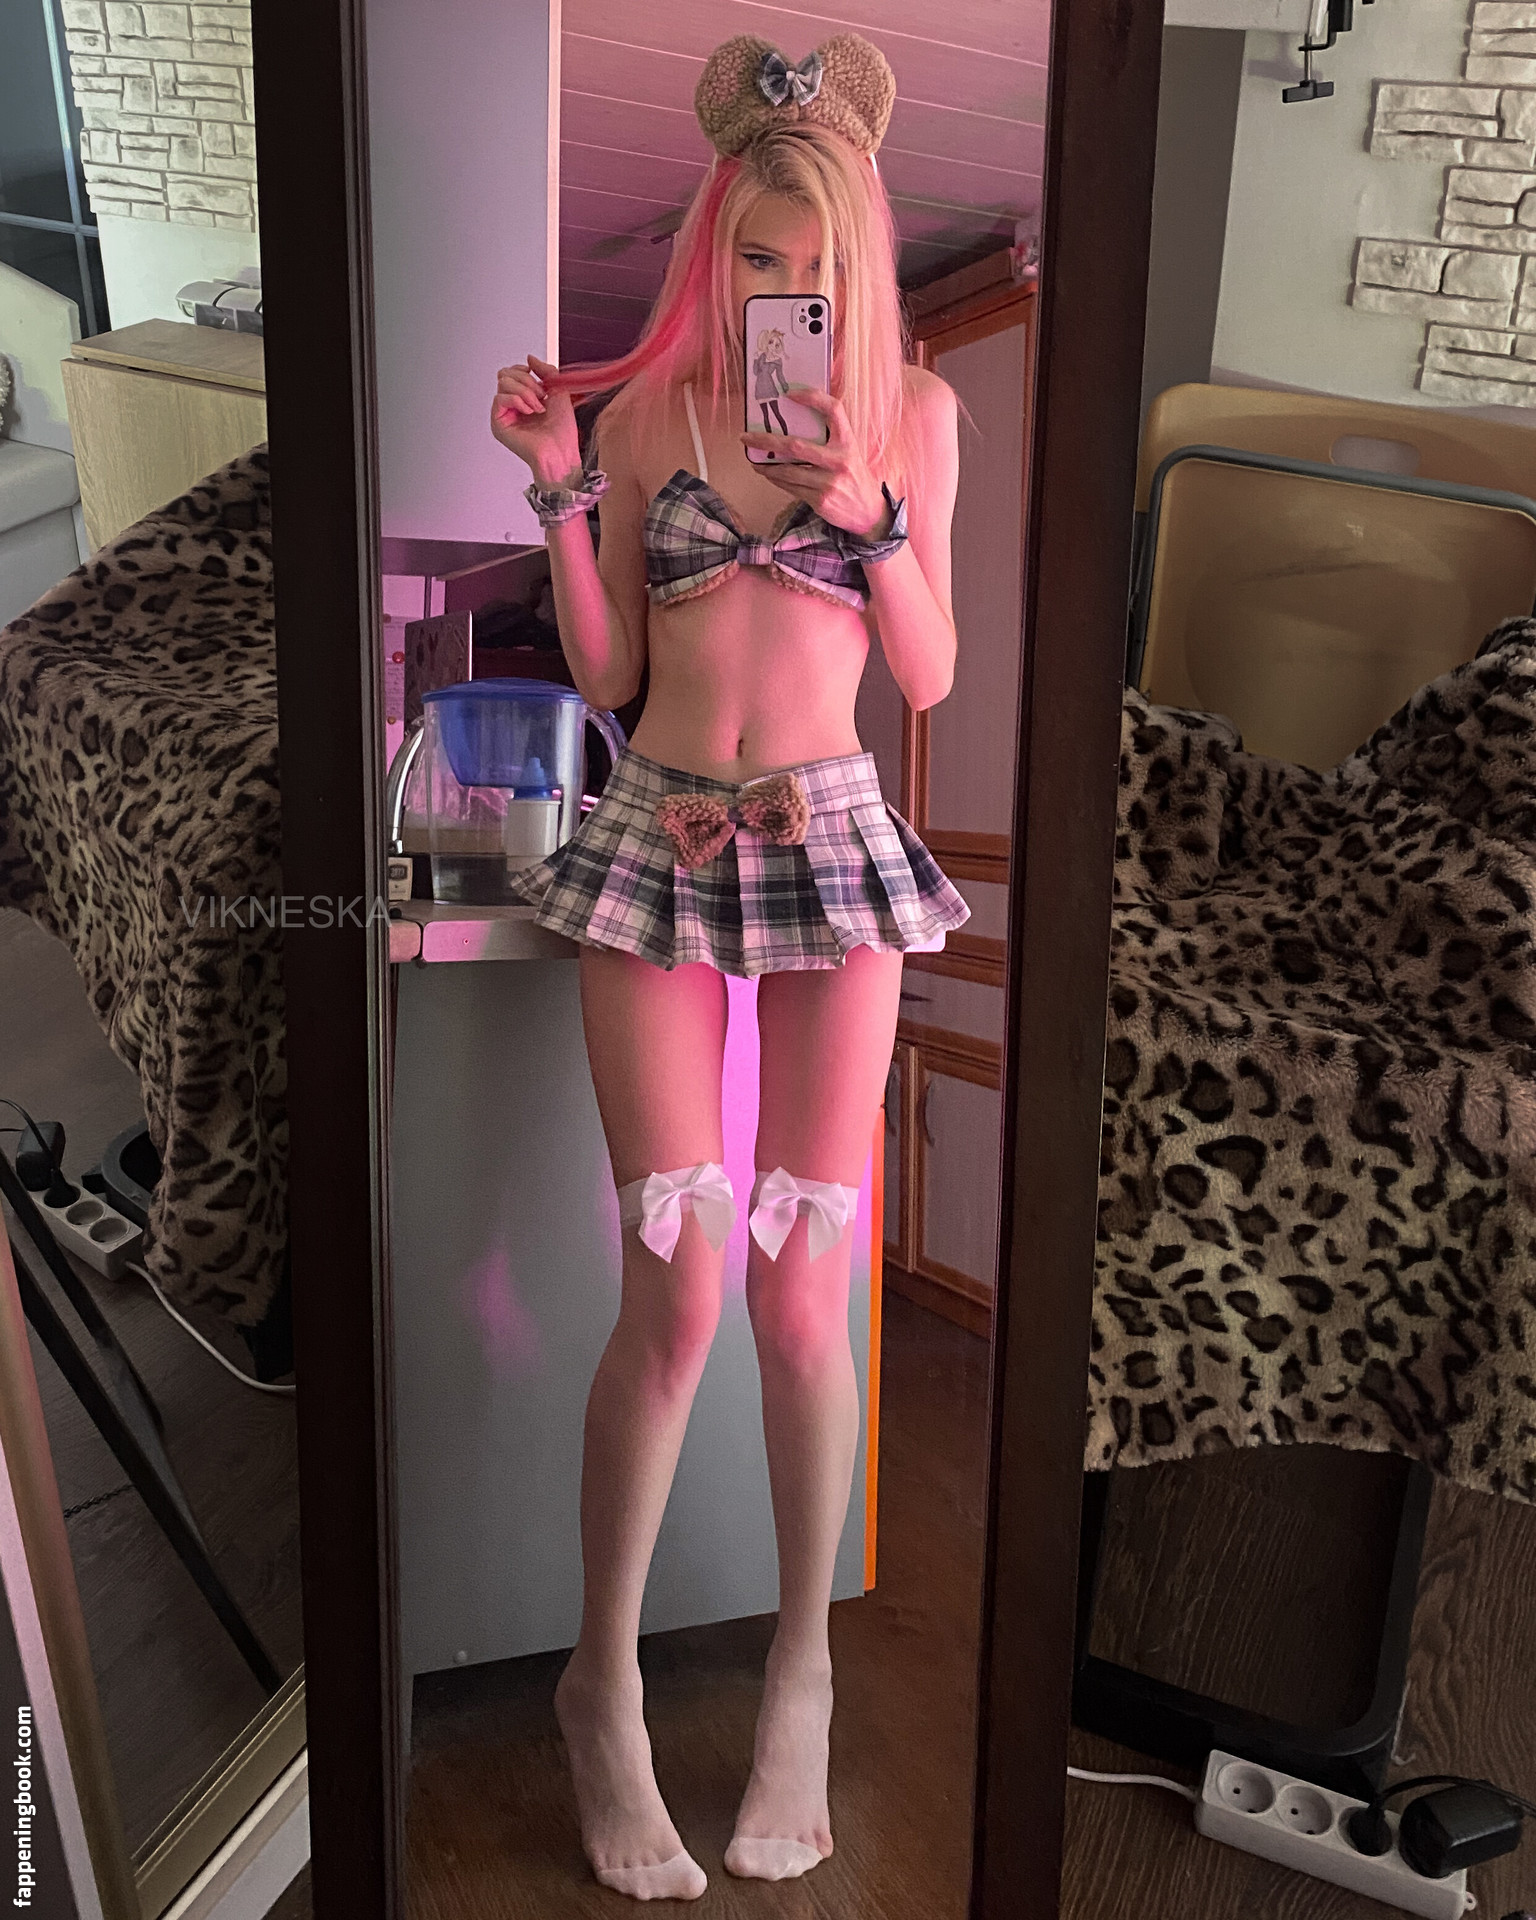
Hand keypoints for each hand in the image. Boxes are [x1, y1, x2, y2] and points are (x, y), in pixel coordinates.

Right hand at [490, 353, 580, 485]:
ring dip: (524, 391)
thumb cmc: (562, 431)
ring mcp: (505, 414)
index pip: (512, 372)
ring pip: (503, 383)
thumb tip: (530, 358)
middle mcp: (513, 406)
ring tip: (538, 406)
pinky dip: (517, 400)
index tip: (537, 377)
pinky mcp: (499, 424)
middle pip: (505, 374)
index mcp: (525, 397)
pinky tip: (529, 411)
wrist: (561, 452)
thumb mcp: (558, 390)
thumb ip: (546, 371)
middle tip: (541, 396)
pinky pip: (499, 398)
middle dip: (526, 381)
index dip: (523, 370)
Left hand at [740, 388, 890, 536]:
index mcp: (848, 442)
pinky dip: (776, 479)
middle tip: (747, 437)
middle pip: (795, 446)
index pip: (833, 410)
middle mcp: (839, 461)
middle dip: (766, 441)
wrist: (869, 512)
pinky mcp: (820, 500)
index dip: (812, 397)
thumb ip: (829, 437)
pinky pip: (791, 487)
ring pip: (787, 471)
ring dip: (766, 465)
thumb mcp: (850, 451)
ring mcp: (828, 483)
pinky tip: (768, 474)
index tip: (789, 394)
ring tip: (754, 459)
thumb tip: (794, 422)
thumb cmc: (854, 475)